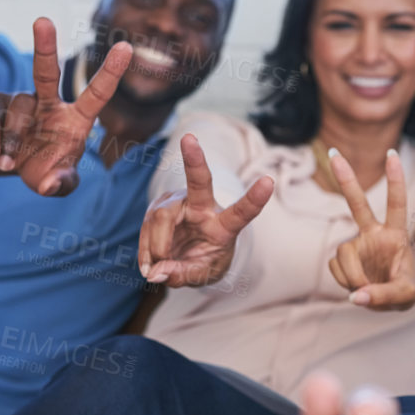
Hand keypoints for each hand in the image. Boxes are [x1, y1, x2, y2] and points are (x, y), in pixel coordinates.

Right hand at [0, 18, 130, 196]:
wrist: (6, 163)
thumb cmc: (42, 167)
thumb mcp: (57, 181)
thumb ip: (62, 184)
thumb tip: (51, 185)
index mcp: (74, 118)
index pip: (96, 94)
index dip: (111, 72)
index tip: (127, 47)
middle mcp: (48, 104)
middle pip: (46, 73)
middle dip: (45, 46)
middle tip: (42, 21)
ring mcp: (20, 103)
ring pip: (17, 111)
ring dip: (14, 139)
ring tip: (8, 163)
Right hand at [138, 134, 273, 287]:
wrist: (188, 254)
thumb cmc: (204, 260)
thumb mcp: (200, 274)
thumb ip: (182, 275)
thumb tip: (157, 272)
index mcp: (224, 225)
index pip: (242, 212)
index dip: (255, 198)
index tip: (269, 181)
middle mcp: (202, 206)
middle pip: (199, 183)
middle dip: (195, 160)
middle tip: (189, 139)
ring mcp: (178, 203)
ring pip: (161, 218)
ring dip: (157, 248)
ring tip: (158, 269)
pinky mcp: (157, 207)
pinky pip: (146, 228)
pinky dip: (146, 252)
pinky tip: (151, 262)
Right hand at [326, 149, 414, 309]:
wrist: (391, 296)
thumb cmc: (406, 288)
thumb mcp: (406, 295)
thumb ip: (385, 295)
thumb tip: (356, 296)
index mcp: (396, 234)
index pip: (396, 204)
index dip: (395, 180)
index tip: (391, 154)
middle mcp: (374, 234)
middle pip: (358, 204)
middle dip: (345, 179)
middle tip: (333, 153)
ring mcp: (357, 244)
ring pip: (343, 253)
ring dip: (351, 274)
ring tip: (364, 288)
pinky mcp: (343, 257)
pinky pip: (334, 268)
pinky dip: (344, 281)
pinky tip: (356, 287)